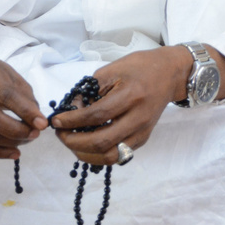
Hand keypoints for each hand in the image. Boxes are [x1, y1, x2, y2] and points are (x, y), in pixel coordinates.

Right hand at [0, 49, 48, 159]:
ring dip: (9, 142)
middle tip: (34, 134)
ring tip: (27, 140)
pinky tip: (14, 152)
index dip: (25, 111)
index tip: (42, 124)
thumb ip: (25, 96)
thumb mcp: (11, 75)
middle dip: (15, 130)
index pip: (5, 94)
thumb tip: (37, 121)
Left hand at [49, 46, 189, 164]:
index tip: (56, 122)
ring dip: (85, 154)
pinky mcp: (143, 139)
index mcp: (130, 95)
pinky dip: (99, 154)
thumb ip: (89, 91)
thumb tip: (69, 110)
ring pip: (110, 156)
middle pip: (102, 142)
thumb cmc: (139, 67)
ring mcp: (142, 132)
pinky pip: (118, 156)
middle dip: (74, 142)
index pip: (96, 116)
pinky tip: (87, 145)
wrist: (169, 74)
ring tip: (72, 142)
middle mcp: (138, 118)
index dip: (72, 121)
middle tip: (60, 134)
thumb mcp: (111, 70)